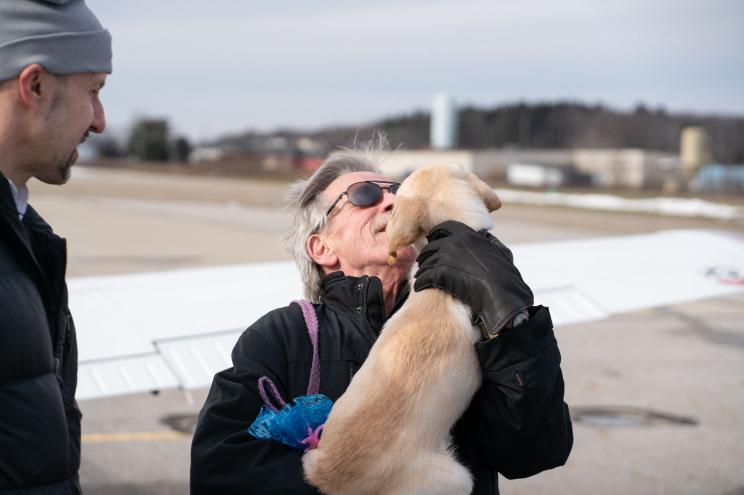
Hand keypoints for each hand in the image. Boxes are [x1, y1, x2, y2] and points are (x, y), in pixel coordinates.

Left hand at [413, 221, 533, 338]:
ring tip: (420, 277)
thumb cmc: (505, 275)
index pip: (443, 228)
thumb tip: (486, 237)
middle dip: (426, 255)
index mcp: (467, 233)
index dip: (436, 235)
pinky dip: (421, 282)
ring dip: (422, 270)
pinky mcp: (440, 274)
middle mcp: (453, 242)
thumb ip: (489, 242)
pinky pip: (424, 277)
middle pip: (431, 246)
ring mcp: (445, 257)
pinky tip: (420, 287)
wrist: (501, 293)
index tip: (433, 242)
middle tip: (423, 262)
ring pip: (426, 262)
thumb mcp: (501, 251)